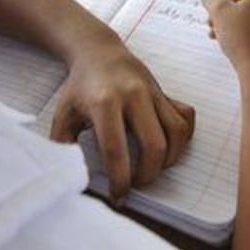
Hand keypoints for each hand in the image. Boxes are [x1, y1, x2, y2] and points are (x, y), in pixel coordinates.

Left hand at [50, 39, 194, 202]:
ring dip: (168, 160)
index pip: (116, 151)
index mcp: (104, 103)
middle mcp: (134, 96)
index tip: (119, 196)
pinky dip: (183, 138)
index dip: (120, 180)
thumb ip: (62, 145)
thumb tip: (70, 175)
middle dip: (148, 175)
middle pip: (154, 147)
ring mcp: (153, 93)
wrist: (99, 53)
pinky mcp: (166, 93)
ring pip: (176, 134)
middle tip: (136, 183)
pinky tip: (168, 147)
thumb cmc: (80, 88)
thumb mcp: (63, 114)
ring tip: (151, 168)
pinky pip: (186, 118)